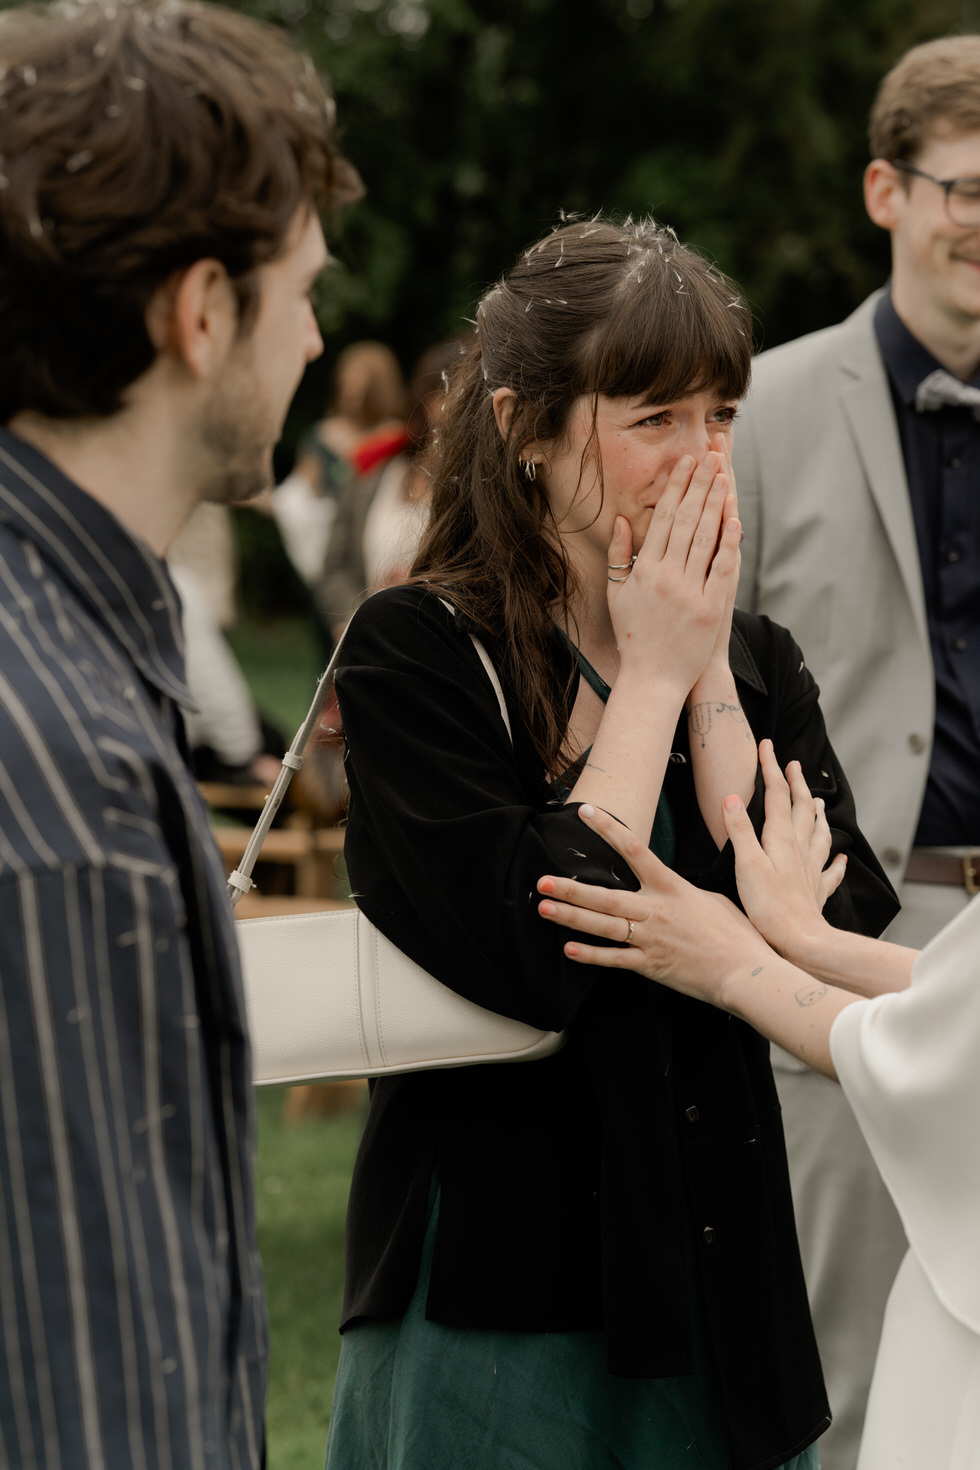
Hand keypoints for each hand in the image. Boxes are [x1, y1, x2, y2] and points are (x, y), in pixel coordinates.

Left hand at [536, 803, 770, 1005]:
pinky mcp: (651, 966)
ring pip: (603, 926)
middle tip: (542, 881)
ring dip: (571, 918)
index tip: (586, 814)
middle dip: (571, 889)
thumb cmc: (736, 934)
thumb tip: (673, 887)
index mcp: (671, 888)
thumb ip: (685, 891)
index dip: (608, 830)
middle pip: (606, 896)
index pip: (635, 850)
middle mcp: (656, 911)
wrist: (746, 971)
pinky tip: (568, 949)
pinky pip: (615, 960)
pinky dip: (590, 956)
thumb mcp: (713, 899)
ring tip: (544, 909)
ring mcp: (651, 939)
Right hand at [607, 449, 740, 699]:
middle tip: (709, 457)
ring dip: (715, 504)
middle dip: (699, 485)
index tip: (685, 463)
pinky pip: (722, 568)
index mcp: (643, 571)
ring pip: (705, 538)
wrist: (652, 679)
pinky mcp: (709, 608)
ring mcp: (689, 592)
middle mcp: (666, 577)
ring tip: (723, 476)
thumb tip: (622, 520)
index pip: (662, 519)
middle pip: (686, 521)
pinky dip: (729, 543)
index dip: (675, 488)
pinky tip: (734, 519)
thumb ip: (619, 556)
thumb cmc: (633, 636)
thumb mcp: (616, 594)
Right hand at [721, 739, 846, 959]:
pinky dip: (836, 860)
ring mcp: (811, 868)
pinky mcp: (816, 889)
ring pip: (818, 832)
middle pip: (800, 807)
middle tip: (793, 763)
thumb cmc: (769, 906)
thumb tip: (732, 798)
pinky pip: (830, 869)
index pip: (776, 795)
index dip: (771, 768)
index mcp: (781, 839)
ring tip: (817, 800)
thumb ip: (740, 831)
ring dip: (816, 812)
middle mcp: (800, 848)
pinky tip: (841, 857)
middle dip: (796, 782)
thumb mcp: (747, 866)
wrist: (800, 940)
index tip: (767, 746)